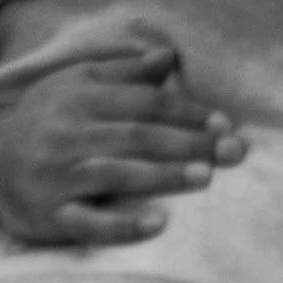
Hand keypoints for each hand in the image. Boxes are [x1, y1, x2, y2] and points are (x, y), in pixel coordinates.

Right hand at [0, 46, 244, 244]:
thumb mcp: (77, 84)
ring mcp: (57, 176)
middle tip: (234, 152)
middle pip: (136, 136)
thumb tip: (168, 56)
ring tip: (205, 177)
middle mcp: (68, 135)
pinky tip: (158, 224)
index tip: (226, 124)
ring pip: (114, 174)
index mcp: (81, 99)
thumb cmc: (48, 119)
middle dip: (189, 143)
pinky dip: (123, 226)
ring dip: (163, 176)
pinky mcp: (49, 214)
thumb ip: (124, 72)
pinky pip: (87, 222)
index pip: (145, 104)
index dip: (188, 113)